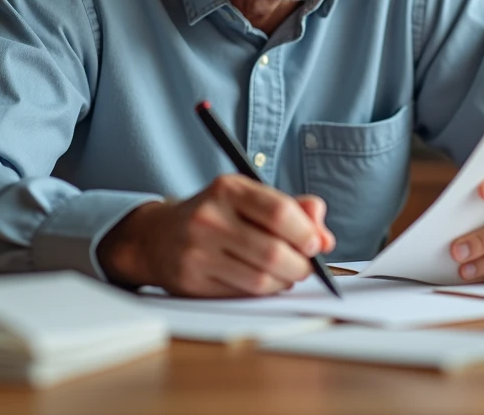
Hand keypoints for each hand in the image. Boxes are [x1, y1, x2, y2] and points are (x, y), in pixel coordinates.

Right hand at [98, 175, 335, 296]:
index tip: (316, 243)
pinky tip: (263, 282)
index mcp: (228, 189)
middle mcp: (209, 217)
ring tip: (286, 274)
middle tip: (306, 266)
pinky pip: (243, 294)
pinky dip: (263, 292)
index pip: (280, 212)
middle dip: (301, 265)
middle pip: (274, 252)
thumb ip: (293, 210)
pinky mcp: (192, 280)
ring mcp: (197, 251)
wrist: (158, 237)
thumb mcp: (250, 199)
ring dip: (284, 282)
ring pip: (261, 279)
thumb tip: (325, 237)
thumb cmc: (217, 216)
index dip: (306, 233)